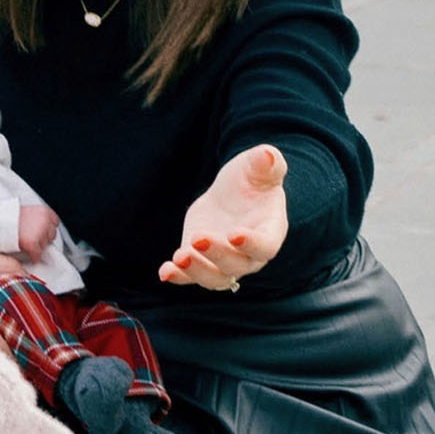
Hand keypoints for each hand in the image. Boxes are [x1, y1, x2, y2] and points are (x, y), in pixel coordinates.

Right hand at [17, 204, 60, 257]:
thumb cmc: (8, 217)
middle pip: (51, 235)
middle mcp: (45, 222)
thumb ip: (37, 219)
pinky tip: (31, 257)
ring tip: (28, 244)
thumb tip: (41, 228)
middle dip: (44, 238)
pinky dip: (34, 258)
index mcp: (45, 212)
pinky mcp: (33, 243)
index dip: (48, 228)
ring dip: (38, 247)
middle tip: (34, 238)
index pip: (55, 223)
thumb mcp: (27, 212)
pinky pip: (37, 255)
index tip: (43, 232)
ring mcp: (39, 233)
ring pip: (44, 246)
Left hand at [159, 145, 287, 291]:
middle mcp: (249, 255)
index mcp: (270, 232)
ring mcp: (224, 262)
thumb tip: (269, 155)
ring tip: (178, 257)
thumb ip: (267, 163)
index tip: (234, 233)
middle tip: (197, 238)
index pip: (265, 246)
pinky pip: (191, 277)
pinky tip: (165, 271)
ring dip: (196, 271)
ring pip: (215, 278)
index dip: (252, 243)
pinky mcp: (201, 262)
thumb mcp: (258, 166)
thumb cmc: (251, 179)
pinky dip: (178, 277)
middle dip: (216, 254)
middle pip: (236, 265)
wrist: (231, 194)